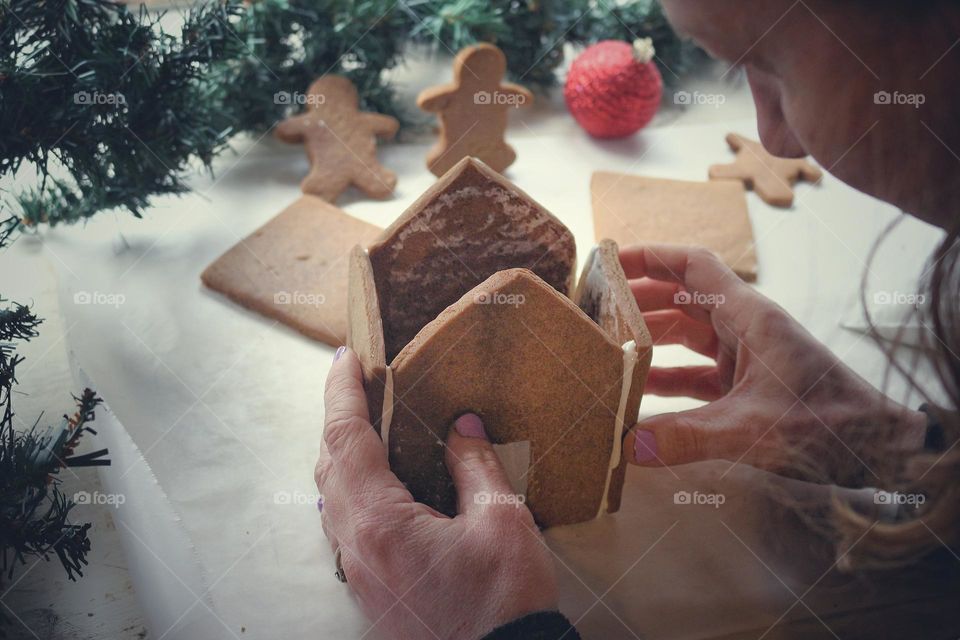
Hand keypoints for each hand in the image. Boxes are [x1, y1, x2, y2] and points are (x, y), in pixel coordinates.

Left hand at [315, 348, 557, 638]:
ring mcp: (360, 573)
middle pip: (330, 466)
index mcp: (381, 523)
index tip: (344, 357)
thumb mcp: (501, 521)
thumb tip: (461, 426)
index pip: (347, 439)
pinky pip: (348, 526)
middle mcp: (357, 547)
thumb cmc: (503, 603)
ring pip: (334, 498)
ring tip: (368, 422)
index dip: (342, 392)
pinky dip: (356, 489)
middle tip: (357, 380)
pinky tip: (382, 482)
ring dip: (344, 454)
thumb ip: (475, 465)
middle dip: (339, 417)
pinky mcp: (373, 591)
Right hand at [621, 246, 926, 485]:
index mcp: (749, 316)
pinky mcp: (748, 385)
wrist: (876, 447)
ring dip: (652, 339)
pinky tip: (641, 394)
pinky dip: (669, 378)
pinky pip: (698, 372)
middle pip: (683, 297)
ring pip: (689, 334)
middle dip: (640, 300)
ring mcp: (747, 356)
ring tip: (609, 348)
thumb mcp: (753, 429)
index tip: (610, 262)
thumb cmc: (825, 424)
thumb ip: (689, 437)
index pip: (694, 265)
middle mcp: (745, 328)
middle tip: (596, 311)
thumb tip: (629, 446)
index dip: (651, 257)